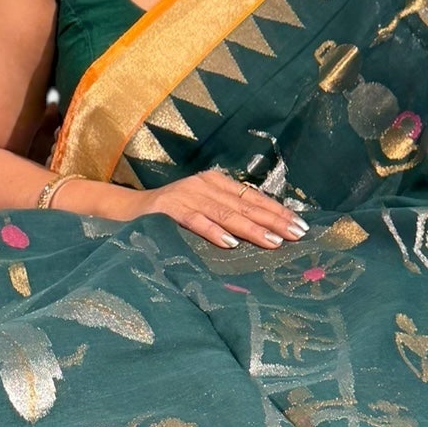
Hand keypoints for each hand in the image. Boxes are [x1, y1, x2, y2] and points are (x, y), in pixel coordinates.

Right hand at [131, 170, 306, 249]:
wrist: (126, 210)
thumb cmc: (169, 215)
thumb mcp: (201, 208)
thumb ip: (227, 214)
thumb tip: (266, 232)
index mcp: (215, 183)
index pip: (252, 198)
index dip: (277, 211)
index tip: (301, 225)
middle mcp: (203, 185)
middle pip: (245, 205)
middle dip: (273, 220)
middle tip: (297, 234)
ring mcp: (185, 196)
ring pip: (225, 213)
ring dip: (251, 228)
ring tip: (273, 241)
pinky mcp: (167, 209)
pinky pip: (195, 221)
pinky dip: (213, 232)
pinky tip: (231, 243)